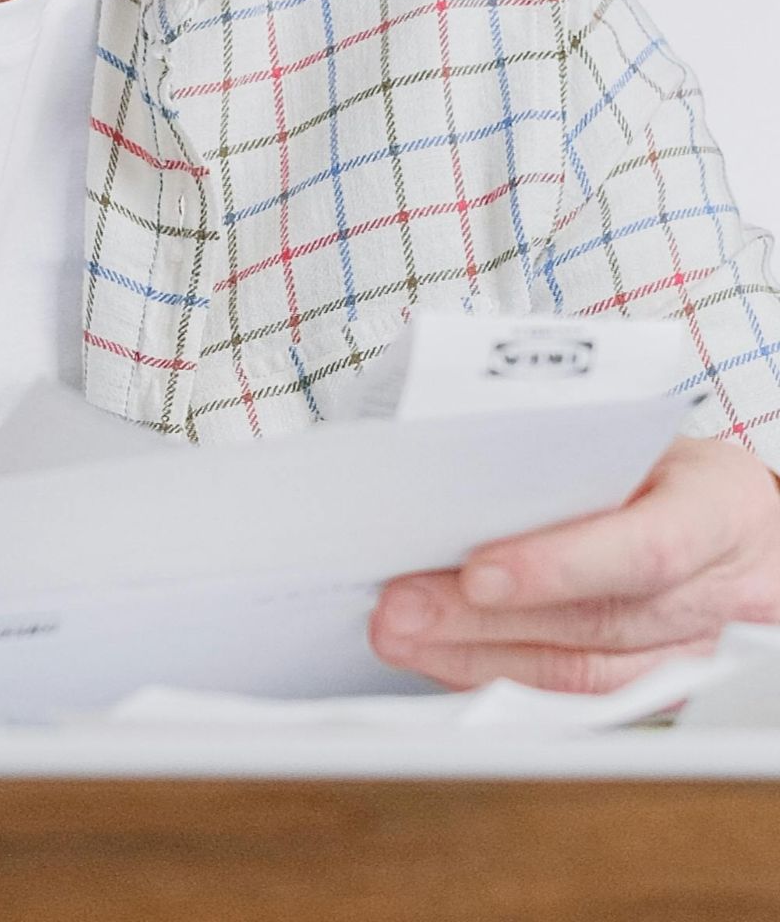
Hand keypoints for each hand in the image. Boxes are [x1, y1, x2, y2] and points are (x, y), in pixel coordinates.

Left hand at [371, 437, 779, 692]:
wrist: (742, 528)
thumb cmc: (677, 476)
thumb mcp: (641, 446)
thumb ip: (568, 464)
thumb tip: (456, 482)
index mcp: (722, 511)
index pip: (648, 548)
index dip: (559, 566)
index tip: (477, 572)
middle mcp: (721, 592)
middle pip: (598, 620)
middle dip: (482, 619)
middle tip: (400, 606)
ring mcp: (698, 651)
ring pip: (580, 672)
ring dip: (473, 655)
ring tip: (400, 634)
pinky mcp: (662, 687)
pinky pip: (572, 696)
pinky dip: (496, 676)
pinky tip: (440, 658)